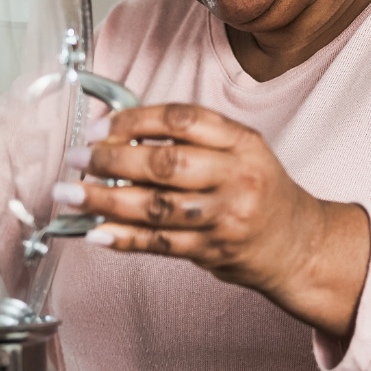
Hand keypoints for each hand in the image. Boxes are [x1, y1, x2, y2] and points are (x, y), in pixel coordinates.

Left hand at [53, 104, 370, 337]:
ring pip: (156, 206)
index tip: (99, 127)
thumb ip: (191, 139)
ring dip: (105, 200)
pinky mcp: (213, 251)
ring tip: (70, 194)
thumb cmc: (259, 192)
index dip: (134, 120)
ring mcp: (225, 217)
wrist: (299, 245)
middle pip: (165, 163)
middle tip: (77, 159)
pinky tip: (95, 230)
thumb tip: (119, 134)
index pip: (182, 119)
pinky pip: (159, 242)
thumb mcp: (240, 150)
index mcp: (242, 141)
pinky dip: (123, 236)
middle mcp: (236, 176)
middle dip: (111, 159)